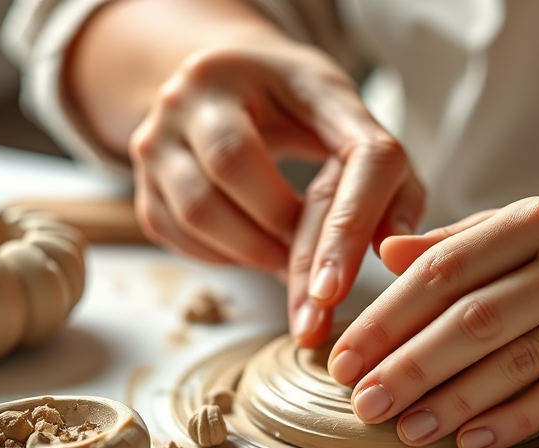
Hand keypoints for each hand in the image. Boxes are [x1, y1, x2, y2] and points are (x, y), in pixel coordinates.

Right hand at [128, 36, 424, 345]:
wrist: (223, 80)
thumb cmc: (298, 103)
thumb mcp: (349, 119)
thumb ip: (389, 178)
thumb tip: (396, 249)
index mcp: (283, 67)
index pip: (329, 146)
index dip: (347, 223)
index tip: (341, 289)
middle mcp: (203, 87)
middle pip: (238, 168)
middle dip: (284, 239)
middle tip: (316, 286)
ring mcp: (161, 130)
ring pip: (199, 210)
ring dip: (250, 253)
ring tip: (284, 264)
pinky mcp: (142, 174)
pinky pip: (175, 232)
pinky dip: (220, 254)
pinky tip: (249, 248)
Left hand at [327, 197, 538, 447]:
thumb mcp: (509, 229)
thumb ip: (449, 245)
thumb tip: (383, 253)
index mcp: (530, 221)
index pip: (444, 271)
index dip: (387, 318)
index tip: (345, 356)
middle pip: (475, 322)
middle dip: (411, 367)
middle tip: (364, 402)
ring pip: (516, 364)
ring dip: (454, 402)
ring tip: (404, 429)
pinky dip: (512, 421)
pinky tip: (468, 440)